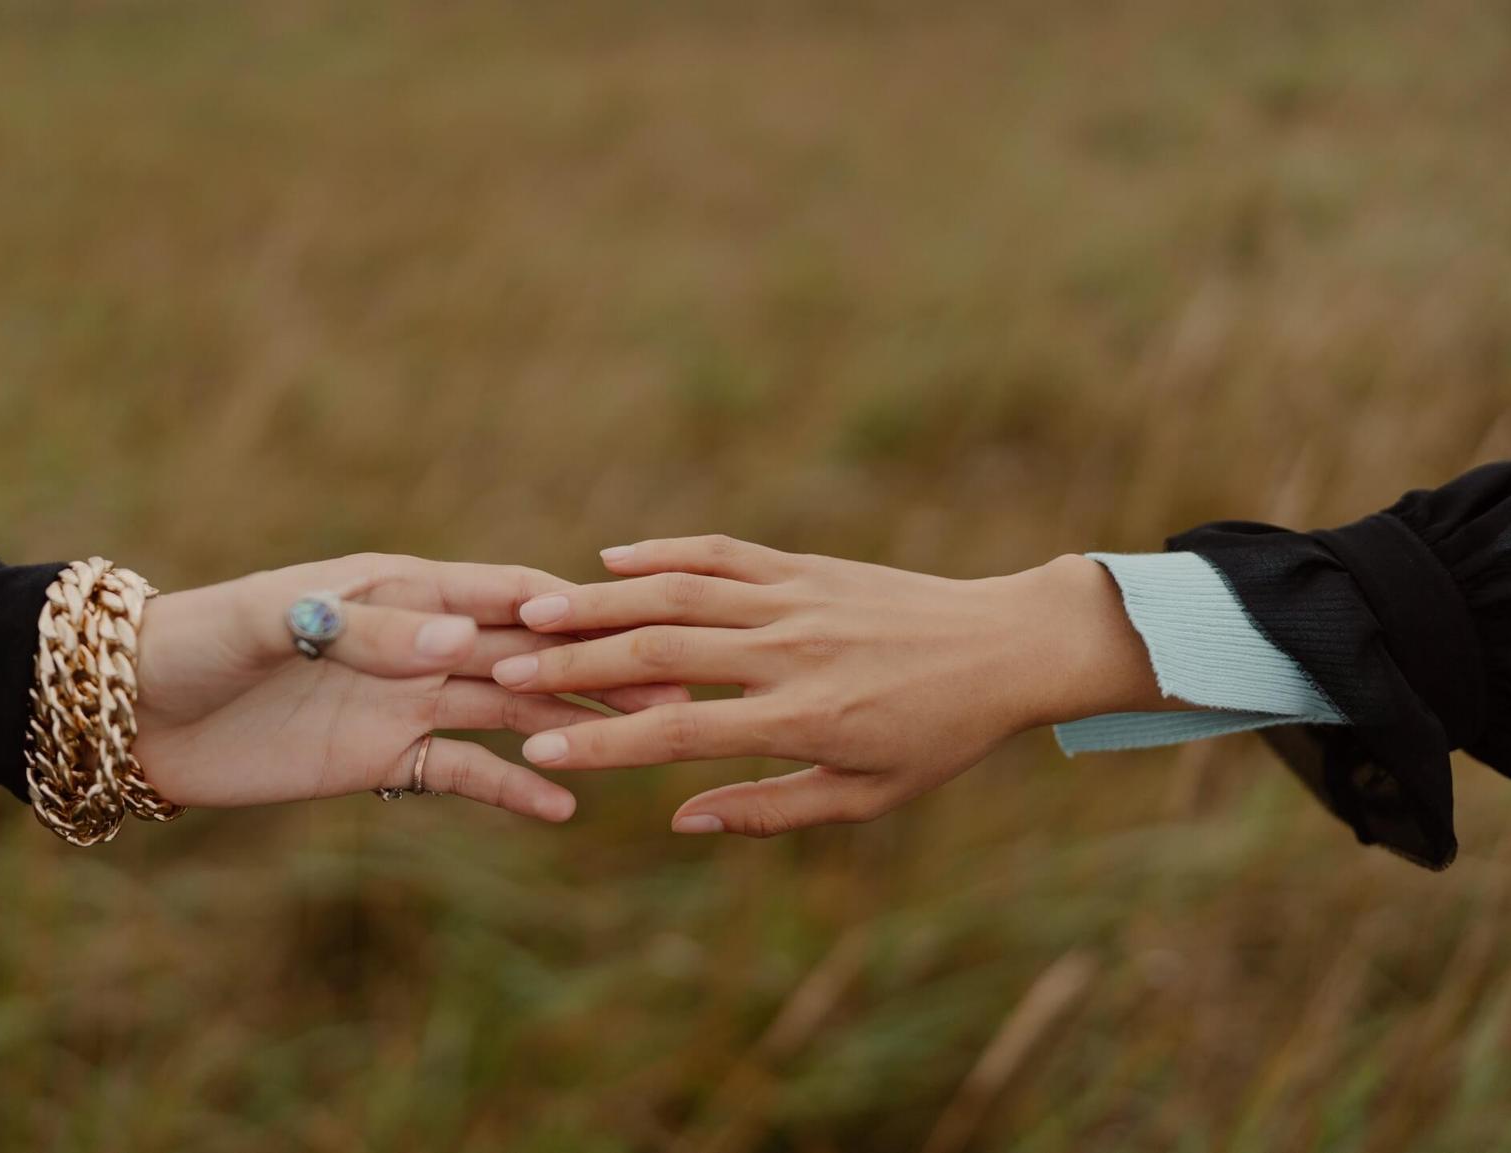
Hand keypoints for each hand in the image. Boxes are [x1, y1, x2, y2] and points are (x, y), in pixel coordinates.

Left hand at [131, 553, 685, 821]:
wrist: (132, 712)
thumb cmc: (195, 641)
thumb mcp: (272, 621)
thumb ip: (364, 628)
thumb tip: (461, 638)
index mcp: (399, 588)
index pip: (504, 594)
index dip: (568, 611)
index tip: (637, 627)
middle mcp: (417, 640)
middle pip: (527, 656)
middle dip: (597, 670)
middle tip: (673, 692)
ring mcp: (405, 700)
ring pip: (511, 712)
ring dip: (572, 725)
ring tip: (642, 745)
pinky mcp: (383, 759)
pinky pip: (462, 773)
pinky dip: (512, 789)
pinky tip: (565, 807)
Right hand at [492, 537, 1169, 835]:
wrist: (1006, 645)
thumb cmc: (940, 735)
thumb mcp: (867, 796)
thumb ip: (770, 808)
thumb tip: (680, 821)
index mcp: (802, 718)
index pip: (679, 732)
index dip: (601, 744)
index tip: (538, 749)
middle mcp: (788, 652)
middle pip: (660, 652)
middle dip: (575, 663)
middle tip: (504, 668)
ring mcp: (794, 600)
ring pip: (679, 593)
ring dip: (601, 601)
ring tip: (534, 609)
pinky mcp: (804, 566)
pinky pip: (723, 553)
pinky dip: (664, 553)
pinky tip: (612, 561)